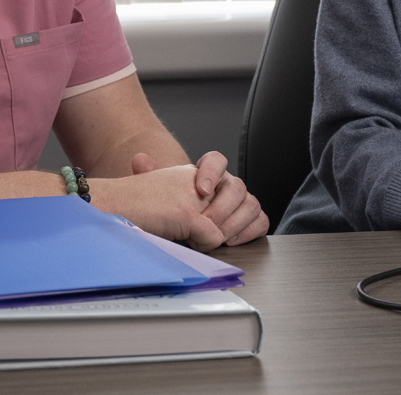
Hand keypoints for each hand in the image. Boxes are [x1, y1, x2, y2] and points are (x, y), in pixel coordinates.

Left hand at [126, 152, 268, 247]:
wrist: (177, 230)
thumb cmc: (167, 211)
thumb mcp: (155, 194)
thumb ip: (149, 175)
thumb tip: (140, 159)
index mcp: (207, 173)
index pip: (216, 160)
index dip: (211, 173)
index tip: (201, 191)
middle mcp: (227, 186)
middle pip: (237, 186)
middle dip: (222, 207)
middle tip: (206, 224)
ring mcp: (241, 204)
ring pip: (251, 204)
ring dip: (235, 222)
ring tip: (217, 237)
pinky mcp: (250, 222)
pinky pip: (260, 221)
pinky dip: (248, 231)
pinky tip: (231, 241)